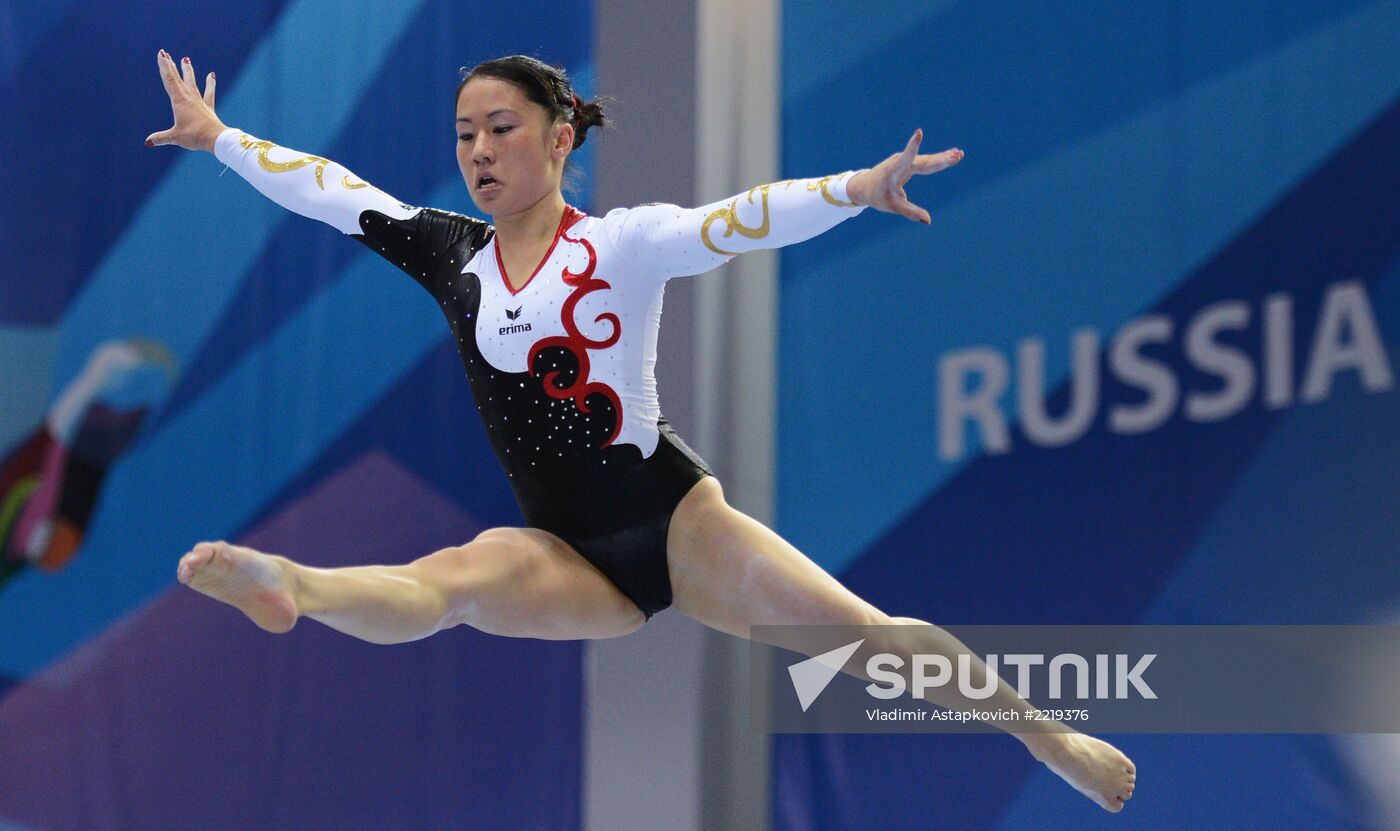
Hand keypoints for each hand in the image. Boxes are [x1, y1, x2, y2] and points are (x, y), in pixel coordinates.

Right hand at [145, 49, 225, 152]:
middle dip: (171, 66)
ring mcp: (200, 102)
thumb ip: (161, 138)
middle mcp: (189, 98)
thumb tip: (148, 142)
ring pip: (192, 82)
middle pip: (178, 78)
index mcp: (179, 101)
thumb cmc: (194, 136)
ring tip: (186, 59)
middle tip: (166, 53)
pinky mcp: (208, 108)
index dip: (164, 66)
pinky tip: (211, 75)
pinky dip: (210, 84)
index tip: (161, 54)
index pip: (169, 80)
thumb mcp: (175, 137)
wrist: (216, 138)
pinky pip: (209, 93)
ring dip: (188, 71)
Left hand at [846, 129, 962, 223]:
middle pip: (924, 161)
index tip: (919, 133)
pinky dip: (937, 159)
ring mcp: (904, 160)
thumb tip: (928, 220)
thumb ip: (910, 212)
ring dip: (943, 157)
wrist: (865, 186)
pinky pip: (925, 161)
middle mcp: (900, 162)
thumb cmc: (877, 196)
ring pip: (927, 159)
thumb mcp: (892, 206)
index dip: (913, 146)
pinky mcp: (907, 162)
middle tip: (958, 155)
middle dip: (941, 158)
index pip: (906, 157)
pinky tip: (950, 156)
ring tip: (959, 154)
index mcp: (893, 171)